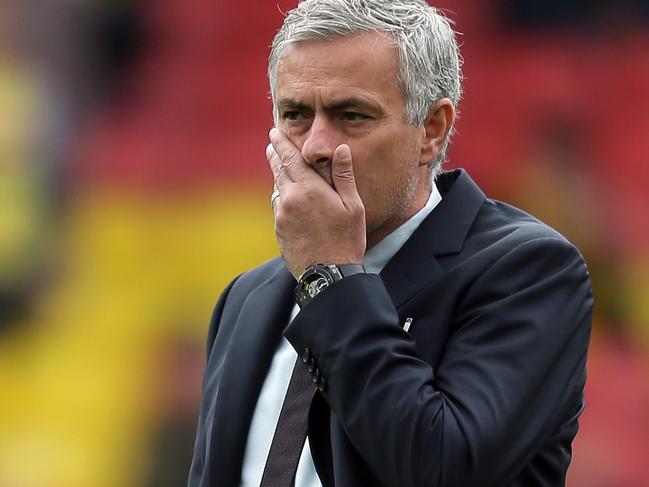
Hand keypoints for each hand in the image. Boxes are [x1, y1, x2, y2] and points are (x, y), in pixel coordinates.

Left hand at [266, 128, 365, 278]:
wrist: (328, 275)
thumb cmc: (346, 240)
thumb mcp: (353, 206)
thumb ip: (343, 176)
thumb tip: (339, 148)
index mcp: (309, 190)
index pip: (290, 158)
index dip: (282, 144)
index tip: (273, 132)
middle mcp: (290, 200)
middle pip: (279, 171)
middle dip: (275, 155)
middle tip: (271, 144)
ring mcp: (282, 217)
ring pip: (278, 190)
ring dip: (279, 177)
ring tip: (281, 169)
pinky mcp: (279, 231)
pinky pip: (278, 208)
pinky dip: (282, 198)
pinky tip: (288, 199)